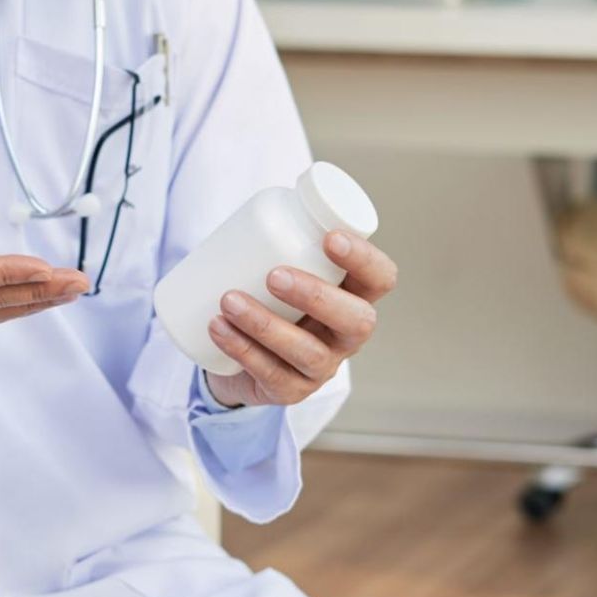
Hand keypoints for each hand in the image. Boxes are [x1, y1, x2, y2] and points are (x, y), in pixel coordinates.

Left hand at [203, 232, 396, 408]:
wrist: (236, 354)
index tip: (329, 237)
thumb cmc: (266, 299)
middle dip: (317, 295)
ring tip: (228, 299)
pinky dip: (240, 348)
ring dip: (266, 323)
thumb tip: (258, 205)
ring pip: (307, 351)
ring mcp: (321, 368)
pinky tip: (216, 327)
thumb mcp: (280, 265)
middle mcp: (347, 335)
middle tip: (273, 275)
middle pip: (357, 320)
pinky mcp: (289, 391)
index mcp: (354, 297)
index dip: (364, 259)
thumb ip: (280, 236)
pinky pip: (269, 373)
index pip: (380, 278)